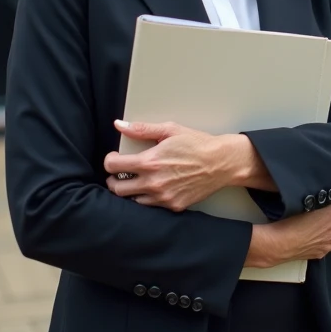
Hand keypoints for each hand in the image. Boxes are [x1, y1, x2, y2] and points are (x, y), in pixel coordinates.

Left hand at [104, 120, 234, 211]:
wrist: (221, 162)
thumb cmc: (197, 144)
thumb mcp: (169, 130)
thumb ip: (141, 129)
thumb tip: (120, 125)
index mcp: (149, 162)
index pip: (112, 166)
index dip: (109, 160)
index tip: (114, 158)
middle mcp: (153, 182)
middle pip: (117, 188)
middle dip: (113, 179)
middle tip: (119, 173)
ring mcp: (163, 197)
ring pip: (132, 200)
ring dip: (130, 190)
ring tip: (137, 180)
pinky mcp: (173, 206)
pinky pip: (151, 206)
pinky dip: (147, 198)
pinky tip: (154, 188)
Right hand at [246, 201, 330, 267]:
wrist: (280, 243)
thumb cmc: (291, 220)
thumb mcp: (306, 202)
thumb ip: (319, 199)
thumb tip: (324, 196)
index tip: (327, 198)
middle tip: (321, 211)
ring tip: (319, 225)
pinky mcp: (322, 253)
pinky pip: (329, 244)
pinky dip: (325, 240)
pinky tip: (314, 237)